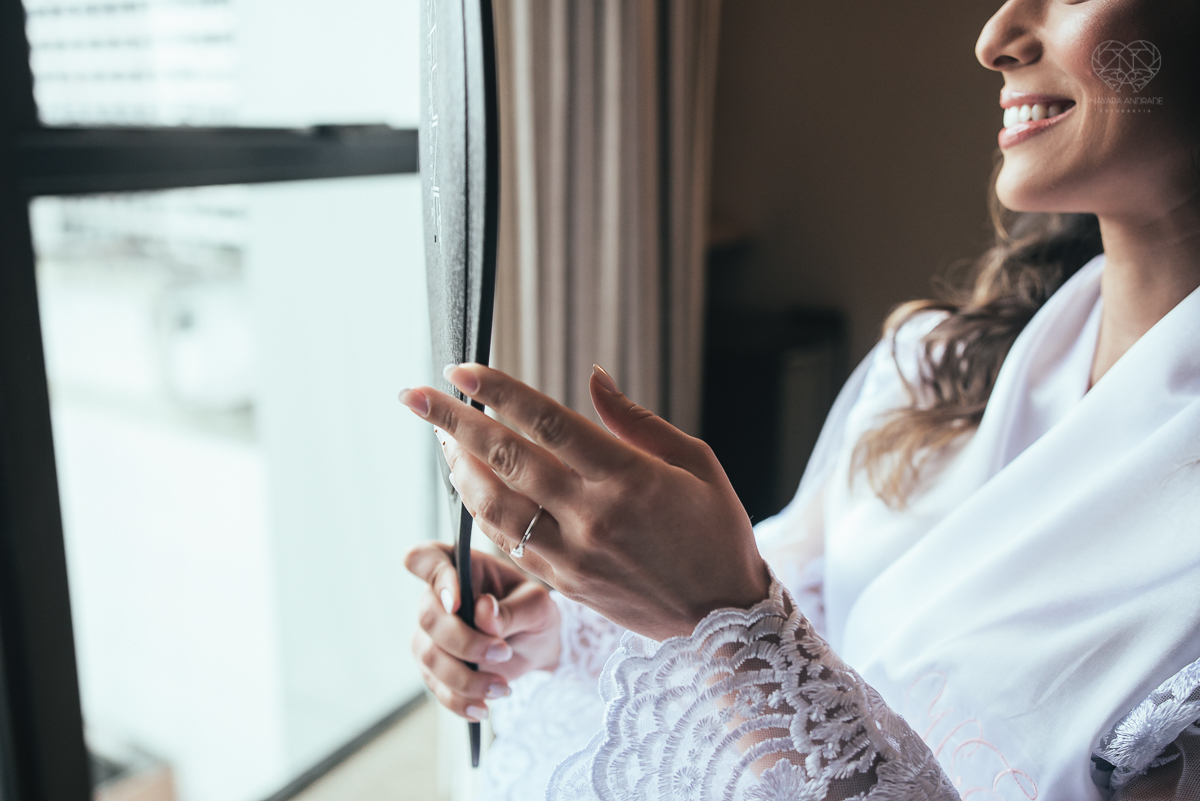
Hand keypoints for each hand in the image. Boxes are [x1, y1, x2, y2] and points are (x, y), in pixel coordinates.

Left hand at [399, 364, 769, 640]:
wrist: (724, 618)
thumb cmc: (717, 530)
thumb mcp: (696, 462)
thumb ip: (635, 421)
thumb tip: (591, 377)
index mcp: (628, 478)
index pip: (547, 422)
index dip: (497, 392)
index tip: (459, 369)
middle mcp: (592, 517)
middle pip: (505, 460)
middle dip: (452, 423)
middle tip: (414, 394)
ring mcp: (572, 556)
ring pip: (494, 507)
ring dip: (457, 468)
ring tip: (440, 436)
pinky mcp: (563, 584)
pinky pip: (507, 543)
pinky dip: (482, 510)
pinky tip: (470, 484)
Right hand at [404, 542, 560, 720]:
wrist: (535, 645)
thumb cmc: (532, 611)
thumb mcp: (536, 605)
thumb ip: (512, 608)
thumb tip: (484, 610)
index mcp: (458, 565)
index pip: (424, 559)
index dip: (434, 577)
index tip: (457, 601)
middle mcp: (435, 597)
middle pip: (428, 617)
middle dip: (465, 641)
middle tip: (503, 651)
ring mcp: (429, 634)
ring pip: (429, 656)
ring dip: (465, 678)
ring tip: (502, 687)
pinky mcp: (433, 668)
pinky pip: (436, 687)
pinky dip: (460, 701)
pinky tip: (484, 708)